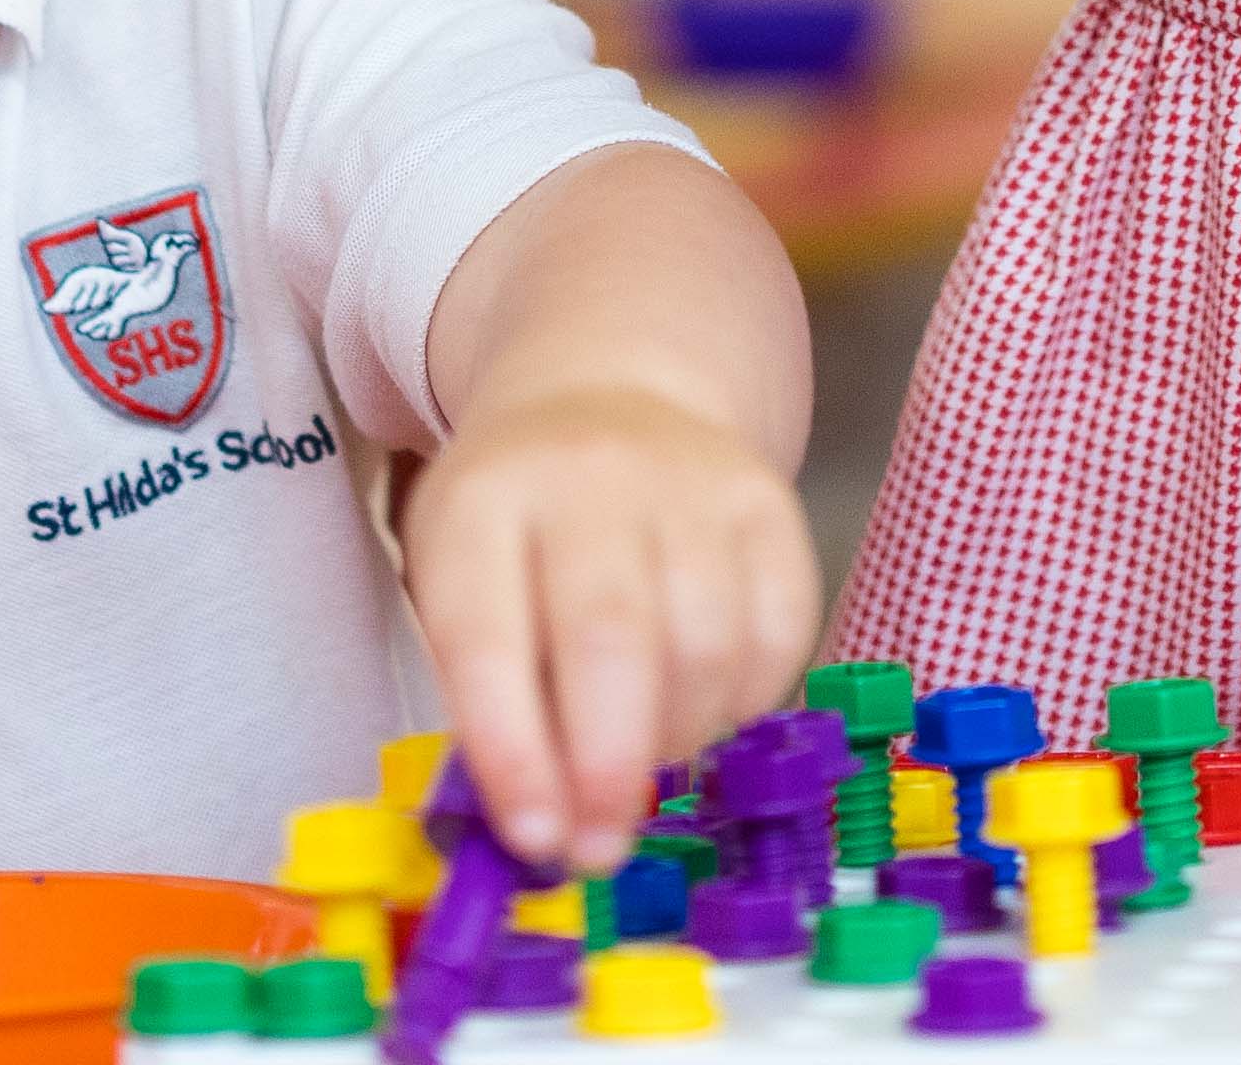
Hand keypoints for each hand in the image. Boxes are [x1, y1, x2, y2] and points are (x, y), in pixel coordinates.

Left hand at [396, 388, 817, 875]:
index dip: (514, 751)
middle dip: (608, 767)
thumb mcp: (461, 586)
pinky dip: (747, 700)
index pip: (488, 638)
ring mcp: (690, 479)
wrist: (613, 392)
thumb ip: (490, 701)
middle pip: (611, 638)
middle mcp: (588, 476)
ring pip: (706, 646)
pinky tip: (706, 705)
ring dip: (678, 738)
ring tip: (646, 756)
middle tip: (601, 847)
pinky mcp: (769, 499)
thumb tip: (546, 833)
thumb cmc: (519, 528)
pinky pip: (779, 631)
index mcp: (482, 503)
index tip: (536, 839)